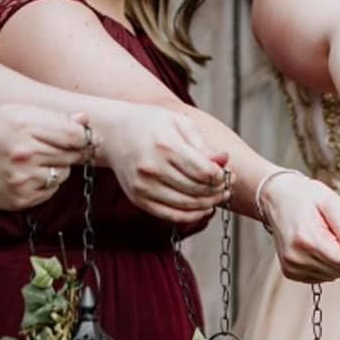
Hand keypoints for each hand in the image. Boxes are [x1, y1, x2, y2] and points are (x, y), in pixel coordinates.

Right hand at [0, 104, 94, 208]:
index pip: (74, 135)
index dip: (87, 137)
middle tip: (58, 148)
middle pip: (72, 155)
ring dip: (57, 168)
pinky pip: (50, 191)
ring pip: (63, 175)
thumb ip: (52, 117)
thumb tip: (86, 120)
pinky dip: (45, 184)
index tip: (90, 138)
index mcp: (24, 126)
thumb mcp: (16, 113)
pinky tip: (26, 175)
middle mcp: (24, 153)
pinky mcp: (21, 199)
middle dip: (72, 152)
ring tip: (34, 161)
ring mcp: (22, 178)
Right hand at [97, 104, 228, 225]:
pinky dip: (192, 216)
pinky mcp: (138, 199)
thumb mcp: (179, 124)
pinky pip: (171, 215)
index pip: (204, 172)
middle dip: (217, 191)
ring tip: (218, 197)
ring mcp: (143, 186)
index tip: (227, 174)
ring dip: (208, 204)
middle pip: (197, 190)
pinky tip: (203, 209)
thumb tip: (225, 162)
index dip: (221, 177)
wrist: (112, 133)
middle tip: (227, 188)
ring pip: (187, 205)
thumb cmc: (151, 124)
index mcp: (165, 146)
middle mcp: (152, 168)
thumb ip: (203, 145)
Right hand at [259, 172, 339, 282]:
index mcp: (306, 239)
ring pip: (330, 276)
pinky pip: (319, 277)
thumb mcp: (332, 204)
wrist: (276, 198)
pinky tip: (317, 248)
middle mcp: (296, 257)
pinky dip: (324, 265)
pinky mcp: (290, 272)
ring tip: (324, 239)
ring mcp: (291, 267)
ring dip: (334, 261)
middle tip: (335, 234)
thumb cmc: (304, 197)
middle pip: (338, 271)